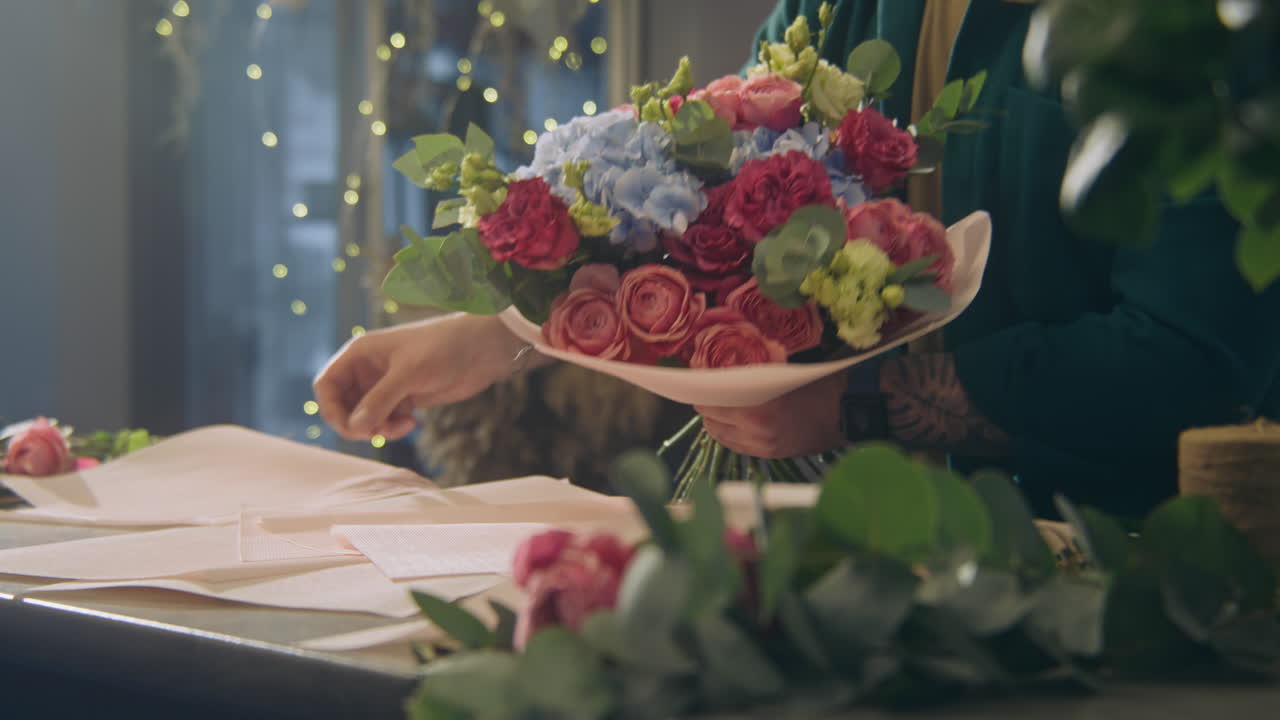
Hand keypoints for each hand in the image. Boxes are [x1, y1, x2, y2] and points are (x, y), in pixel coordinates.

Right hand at [312, 313, 534, 440]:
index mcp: (359, 353)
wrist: (482, 349)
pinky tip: (411, 423)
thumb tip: (355, 428)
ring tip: (400, 427)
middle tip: (375, 433)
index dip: (331, 409)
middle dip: (355, 423)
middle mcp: (368, 369)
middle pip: (342, 405)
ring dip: (376, 428)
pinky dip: (391, 427)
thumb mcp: (409, 372)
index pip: (326, 385)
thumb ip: (380, 400)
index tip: (350, 427)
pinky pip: (384, 420)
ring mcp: (385, 385)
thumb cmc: (444, 347)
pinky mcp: (404, 398)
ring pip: (364, 417)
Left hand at [694, 370, 847, 457]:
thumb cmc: (818, 384)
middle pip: (710, 421)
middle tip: (710, 392)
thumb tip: (720, 371)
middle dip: (708, 406)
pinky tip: (736, 422)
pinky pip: (736, 446)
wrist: (849, 411)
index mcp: (757, 410)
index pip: (711, 403)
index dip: (702, 391)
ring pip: (721, 437)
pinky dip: (731, 434)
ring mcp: (762, 447)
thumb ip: (748, 376)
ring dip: (717, 422)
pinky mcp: (770, 455)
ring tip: (722, 407)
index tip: (698, 381)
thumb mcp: (779, 372)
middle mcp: (755, 433)